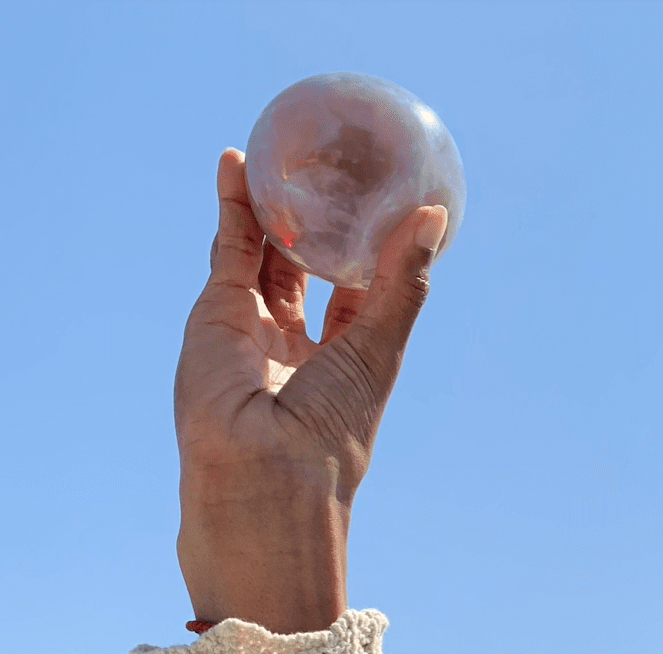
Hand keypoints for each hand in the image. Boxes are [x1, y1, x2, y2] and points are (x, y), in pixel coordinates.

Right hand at [174, 147, 446, 633]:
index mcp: (349, 359)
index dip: (373, 252)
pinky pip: (228, 249)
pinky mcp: (216, 314)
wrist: (260, 479)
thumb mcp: (378, 348)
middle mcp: (301, 343)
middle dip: (318, 224)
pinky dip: (233, 206)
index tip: (386, 204)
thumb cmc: (333, 428)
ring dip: (276, 207)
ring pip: (267, 254)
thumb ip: (402, 282)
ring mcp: (255, 328)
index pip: (363, 293)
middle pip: (310, 269)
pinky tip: (242, 164)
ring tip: (289, 154)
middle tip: (330, 168)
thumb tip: (434, 214)